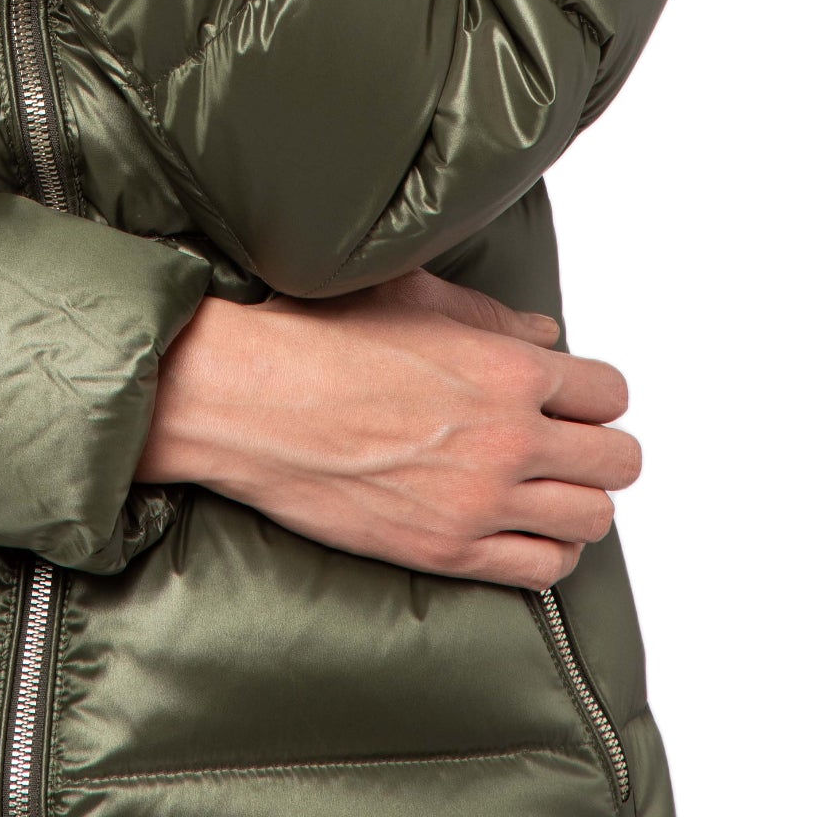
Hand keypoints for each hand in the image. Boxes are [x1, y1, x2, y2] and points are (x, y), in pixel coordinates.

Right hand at [136, 268, 642, 588]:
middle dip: (599, 447)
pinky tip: (520, 528)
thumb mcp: (410, 297)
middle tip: (567, 442)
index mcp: (506, 369)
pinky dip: (546, 550)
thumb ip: (490, 317)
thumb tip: (542, 333)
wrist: (249, 399)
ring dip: (577, 500)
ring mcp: (482, 502)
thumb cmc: (315, 337)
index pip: (608, 392)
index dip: (594, 393)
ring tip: (545, 487)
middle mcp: (509, 440)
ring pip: (592, 518)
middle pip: (617, 460)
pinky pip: (543, 569)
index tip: (573, 397)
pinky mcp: (448, 551)